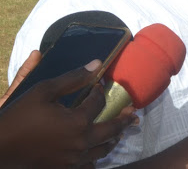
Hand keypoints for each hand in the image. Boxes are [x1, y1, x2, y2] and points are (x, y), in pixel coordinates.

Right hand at [0, 58, 135, 167]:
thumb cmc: (19, 116)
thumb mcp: (43, 91)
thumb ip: (72, 79)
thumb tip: (98, 64)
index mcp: (78, 122)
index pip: (98, 103)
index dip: (100, 92)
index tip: (99, 85)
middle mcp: (81, 143)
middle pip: (110, 130)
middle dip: (123, 120)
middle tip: (133, 115)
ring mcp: (73, 160)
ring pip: (102, 151)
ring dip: (112, 140)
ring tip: (119, 133)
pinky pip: (87, 166)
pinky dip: (95, 159)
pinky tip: (96, 153)